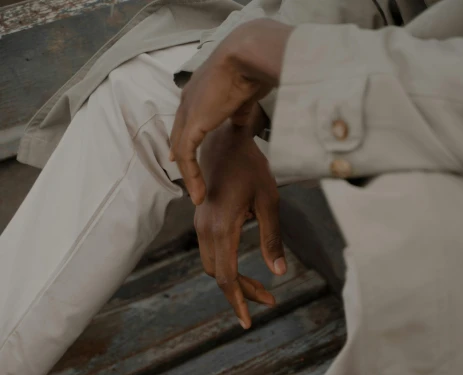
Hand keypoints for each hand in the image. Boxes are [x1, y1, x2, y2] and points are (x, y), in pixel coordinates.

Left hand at [170, 19, 292, 204]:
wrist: (247, 58)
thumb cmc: (252, 69)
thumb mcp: (243, 94)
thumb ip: (238, 110)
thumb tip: (241, 122)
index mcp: (198, 91)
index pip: (187, 121)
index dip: (185, 142)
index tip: (187, 161)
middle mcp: (188, 100)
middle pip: (178, 137)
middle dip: (183, 161)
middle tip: (191, 184)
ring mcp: (188, 112)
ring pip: (181, 150)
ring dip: (189, 176)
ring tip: (198, 196)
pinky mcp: (192, 125)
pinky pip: (186, 156)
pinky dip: (192, 176)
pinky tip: (199, 192)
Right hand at [195, 115, 285, 328]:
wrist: (224, 139)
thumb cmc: (251, 167)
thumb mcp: (269, 202)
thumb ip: (272, 238)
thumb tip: (279, 271)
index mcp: (221, 227)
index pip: (227, 277)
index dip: (239, 301)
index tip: (249, 321)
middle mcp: (205, 230)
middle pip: (219, 276)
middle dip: (242, 293)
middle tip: (269, 301)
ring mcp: (200, 225)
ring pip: (212, 266)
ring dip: (234, 281)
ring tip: (262, 289)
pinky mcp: (201, 221)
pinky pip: (211, 253)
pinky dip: (226, 267)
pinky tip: (245, 271)